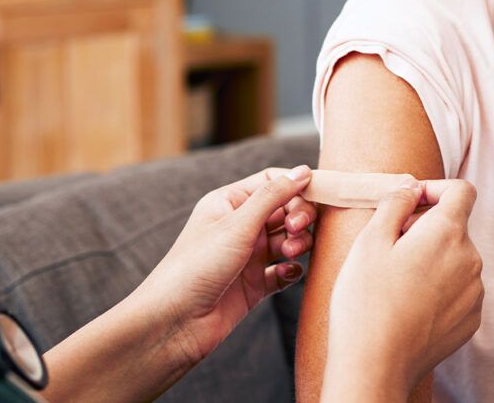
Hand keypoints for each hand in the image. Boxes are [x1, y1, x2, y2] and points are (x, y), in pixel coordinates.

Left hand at [131, 165, 317, 365]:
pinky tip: (286, 273)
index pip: (272, 183)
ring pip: (288, 241)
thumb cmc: (195, 267)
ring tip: (289, 253)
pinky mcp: (254, 285)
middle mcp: (240, 227)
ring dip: (297, 243)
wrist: (174, 322)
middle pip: (285, 210)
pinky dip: (292, 271)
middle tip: (296, 230)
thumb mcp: (237, 224)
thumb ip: (273, 196)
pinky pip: (285, 272)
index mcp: (229, 203)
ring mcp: (248, 256)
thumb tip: (303, 171)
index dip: (296, 187)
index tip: (319, 196)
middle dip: (299, 217)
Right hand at [323, 179, 483, 399]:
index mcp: (448, 233)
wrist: (375, 365)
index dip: (435, 189)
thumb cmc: (366, 302)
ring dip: (432, 259)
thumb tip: (411, 188)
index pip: (461, 191)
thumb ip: (395, 202)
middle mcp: (471, 260)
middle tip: (389, 247)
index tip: (410, 202)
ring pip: (456, 259)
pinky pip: (458, 290)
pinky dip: (438, 288)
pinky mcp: (470, 320)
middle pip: (455, 226)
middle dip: (425, 227)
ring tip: (396, 280)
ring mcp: (474, 293)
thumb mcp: (370, 240)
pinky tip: (409, 303)